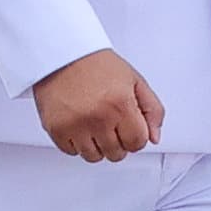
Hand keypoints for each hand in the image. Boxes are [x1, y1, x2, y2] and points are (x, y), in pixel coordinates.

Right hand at [32, 48, 163, 160]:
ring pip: (94, 157)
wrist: (64, 53)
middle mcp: (99, 117)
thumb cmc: (97, 64)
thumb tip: (154, 137)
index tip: (129, 128)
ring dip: (96, 145)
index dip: (136, 136)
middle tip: (111, 123)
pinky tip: (78, 124)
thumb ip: (152, 110)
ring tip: (94, 123)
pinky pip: (71, 152)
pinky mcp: (57, 129)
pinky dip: (76, 143)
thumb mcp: (135, 80)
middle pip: (116, 154)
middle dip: (117, 142)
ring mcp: (76, 125)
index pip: (138, 143)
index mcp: (121, 104)